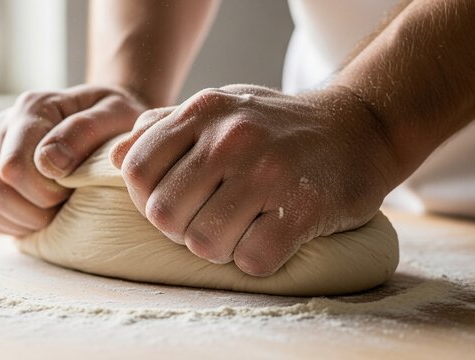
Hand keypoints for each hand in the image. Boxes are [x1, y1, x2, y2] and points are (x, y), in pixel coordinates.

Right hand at [0, 85, 147, 236]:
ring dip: (25, 218)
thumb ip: (84, 130)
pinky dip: (18, 222)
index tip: (75, 187)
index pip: (13, 167)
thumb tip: (48, 161)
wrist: (113, 118)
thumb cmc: (119, 119)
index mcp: (32, 108)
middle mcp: (6, 126)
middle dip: (36, 208)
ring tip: (57, 207)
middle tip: (68, 200)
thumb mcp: (116, 114)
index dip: (45, 191)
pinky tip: (45, 211)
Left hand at [110, 84, 398, 275]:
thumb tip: (114, 156)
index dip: (146, 198)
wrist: (359, 126)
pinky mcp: (305, 207)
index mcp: (203, 112)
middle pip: (163, 214)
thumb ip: (165, 127)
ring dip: (220, 247)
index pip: (135, 170)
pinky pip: (252, 259)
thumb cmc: (277, 125)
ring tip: (242, 227)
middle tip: (210, 219)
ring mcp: (268, 171)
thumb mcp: (220, 107)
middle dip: (181, 229)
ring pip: (203, 243)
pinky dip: (256, 259)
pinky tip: (270, 237)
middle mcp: (231, 137)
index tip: (176, 201)